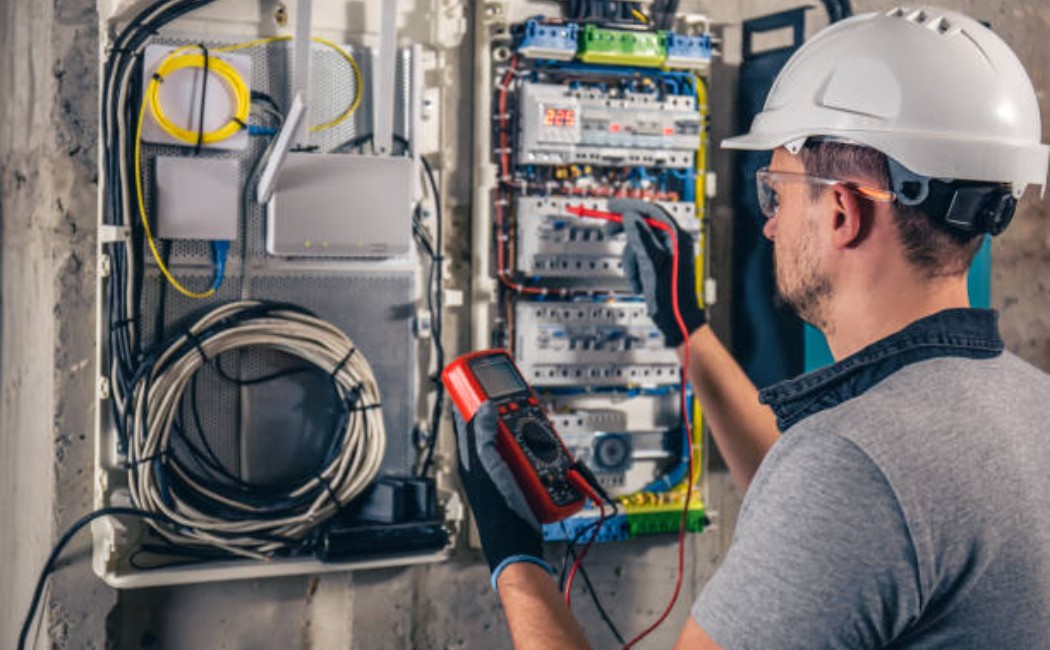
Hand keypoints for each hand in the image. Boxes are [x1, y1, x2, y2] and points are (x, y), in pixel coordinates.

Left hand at [454, 402, 552, 588]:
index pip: (465, 419)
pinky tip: (546, 448)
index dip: (471, 398)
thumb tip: (485, 406)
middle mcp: (484, 463)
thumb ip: (483, 435)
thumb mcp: (488, 466)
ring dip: (526, 430)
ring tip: (536, 425)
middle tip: (518, 400)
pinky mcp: (520, 479)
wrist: (518, 543)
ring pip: (514, 439)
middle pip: (494, 426)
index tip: (480, 380)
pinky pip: (528, 456)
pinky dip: (537, 448)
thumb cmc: (498, 510)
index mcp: (470, 458)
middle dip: (506, 412)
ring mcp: (502, 471)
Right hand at [609, 198, 705, 346]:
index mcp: (676, 238)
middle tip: (607, 231)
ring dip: (631, 261)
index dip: (630, 206)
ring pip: (638, 244)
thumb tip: (630, 216)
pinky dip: (636, 270)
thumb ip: (641, 238)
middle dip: (625, 233)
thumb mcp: (652, 264)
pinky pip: (641, 258)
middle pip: (643, 225)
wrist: (677, 321)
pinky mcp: (661, 264)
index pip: (651, 211)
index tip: (611, 206)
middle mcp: (674, 242)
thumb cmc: (671, 296)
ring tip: (637, 279)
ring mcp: (668, 253)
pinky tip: (641, 284)